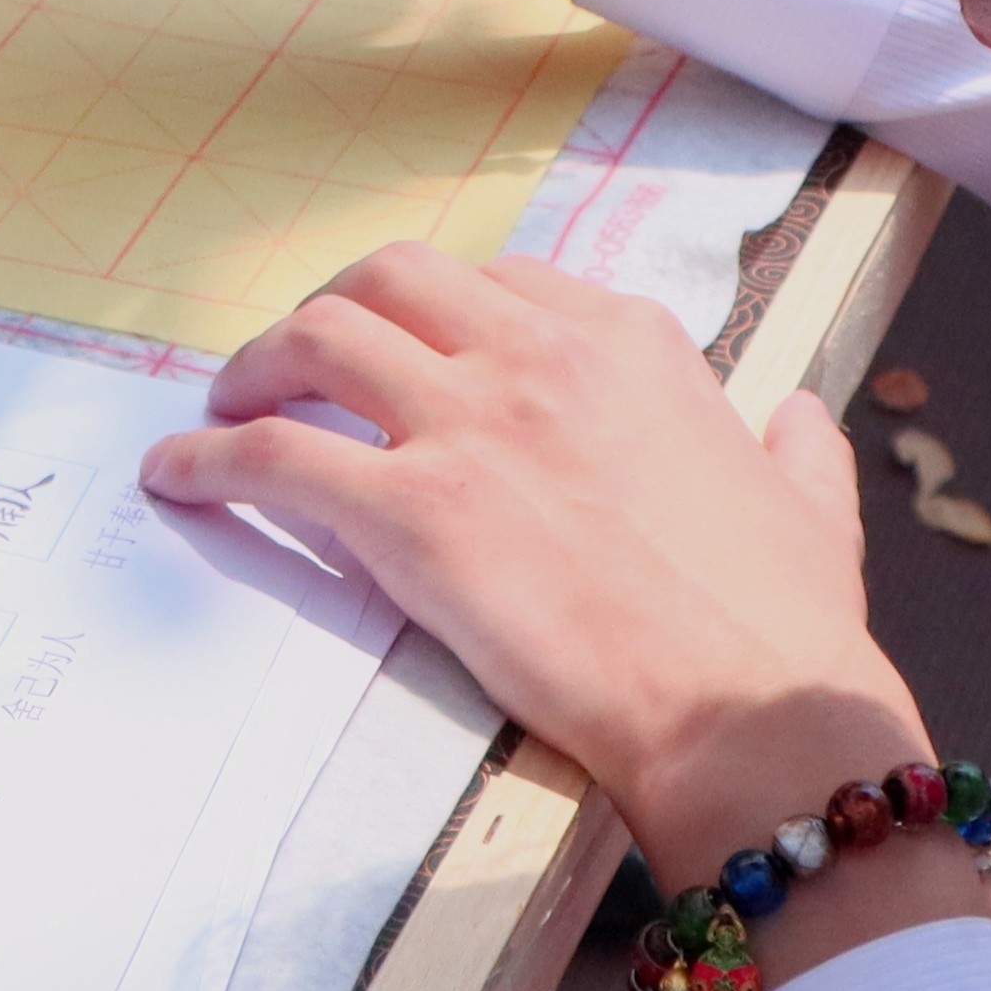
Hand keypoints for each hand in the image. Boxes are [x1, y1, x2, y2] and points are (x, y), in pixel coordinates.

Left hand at [147, 248, 942, 894]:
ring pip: (319, 337)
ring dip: (256, 364)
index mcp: (630, 343)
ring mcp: (471, 425)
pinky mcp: (411, 511)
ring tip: (225, 408)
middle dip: (331, 308)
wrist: (751, 712)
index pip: (502, 282)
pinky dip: (209, 457)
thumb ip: (796, 450)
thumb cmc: (784, 628)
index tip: (406, 345)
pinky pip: (274, 456)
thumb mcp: (814, 510)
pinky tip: (176, 478)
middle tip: (297, 363)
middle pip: (391, 277)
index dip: (436, 309)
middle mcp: (541, 356)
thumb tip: (797, 417)